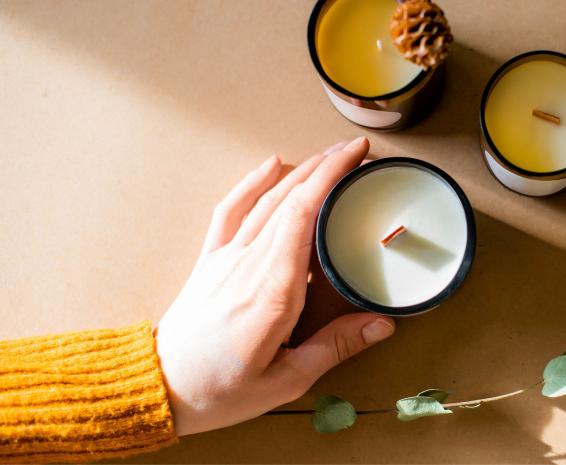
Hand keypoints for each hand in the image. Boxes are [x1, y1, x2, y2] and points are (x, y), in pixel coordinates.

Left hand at [154, 137, 394, 435]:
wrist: (161, 389)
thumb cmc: (220, 391)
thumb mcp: (286, 381)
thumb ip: (335, 347)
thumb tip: (382, 323)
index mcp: (272, 292)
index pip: (303, 217)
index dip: (331, 180)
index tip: (358, 160)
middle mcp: (247, 265)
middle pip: (289, 200)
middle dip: (326, 168)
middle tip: (358, 152)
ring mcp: (226, 259)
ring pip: (265, 201)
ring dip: (299, 171)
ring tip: (328, 154)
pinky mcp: (211, 260)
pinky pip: (230, 211)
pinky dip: (250, 183)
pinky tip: (271, 164)